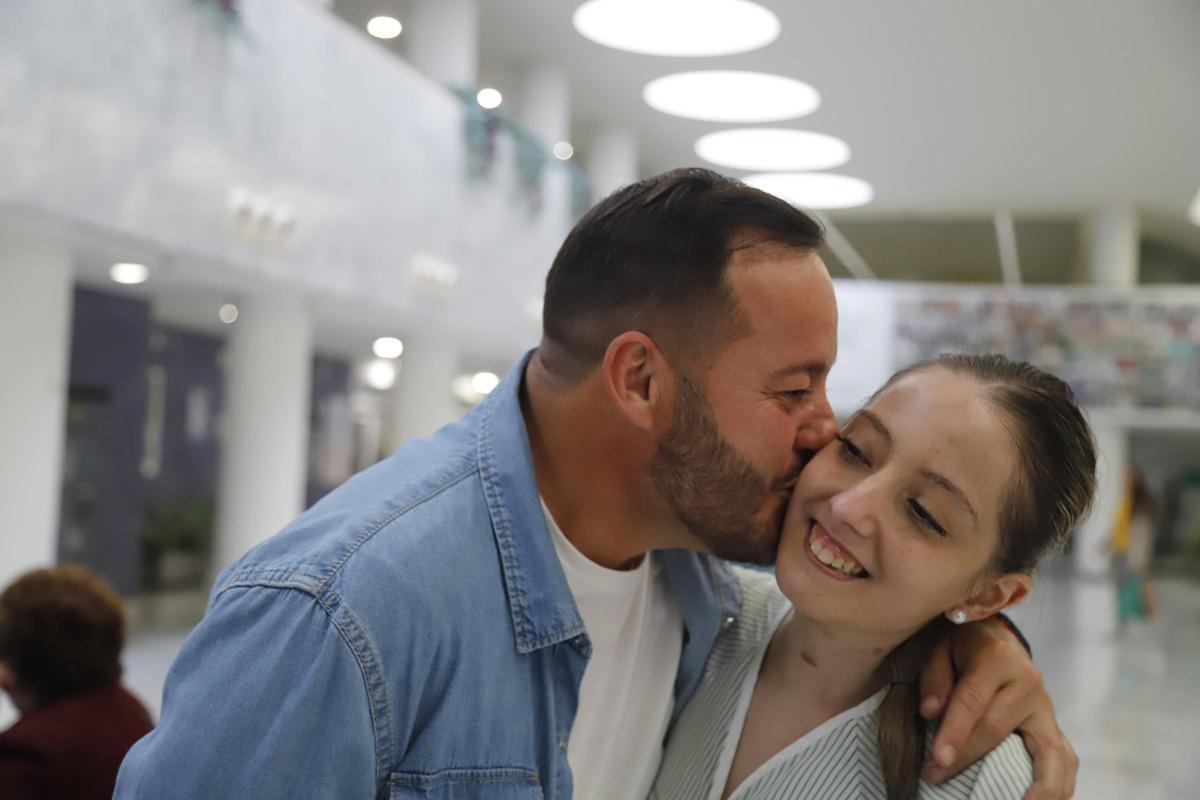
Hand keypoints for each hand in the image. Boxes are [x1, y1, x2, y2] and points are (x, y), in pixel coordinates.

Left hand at [918, 619, 1076, 798]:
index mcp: (997, 658)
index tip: (936, 761)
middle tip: (935, 777)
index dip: (954, 733)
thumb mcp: (940, 649)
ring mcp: (1046, 706)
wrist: (997, 639)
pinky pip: (1064, 757)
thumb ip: (934, 679)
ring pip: (1048, 750)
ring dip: (1034, 785)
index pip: (973, 702)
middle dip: (966, 759)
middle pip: (997, 729)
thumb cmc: (962, 647)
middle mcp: (1028, 682)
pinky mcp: (1053, 724)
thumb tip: (931, 712)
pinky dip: (1058, 784)